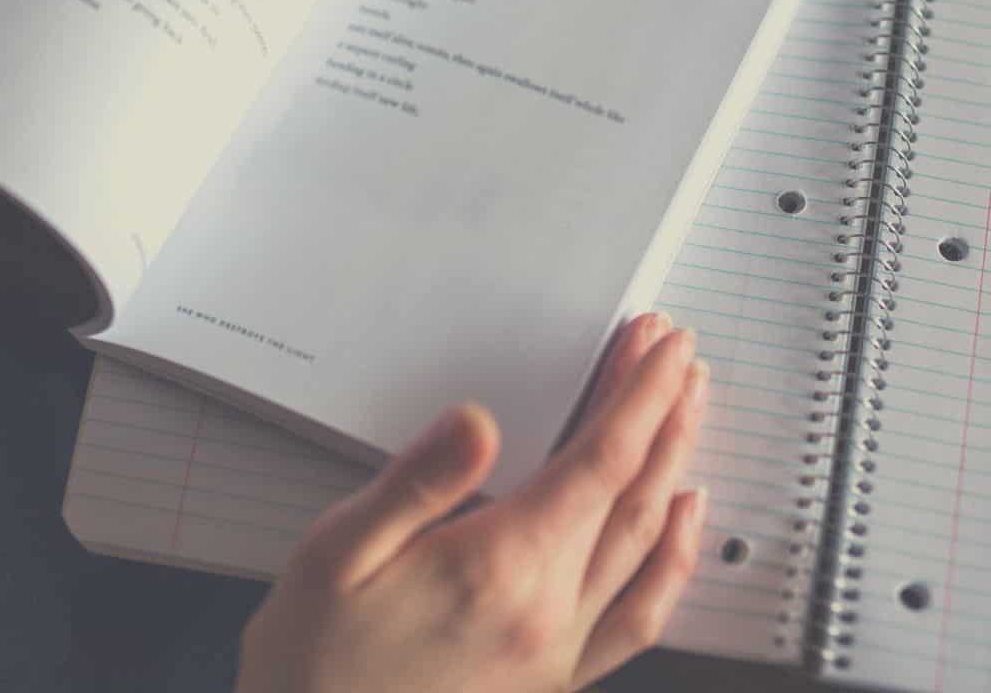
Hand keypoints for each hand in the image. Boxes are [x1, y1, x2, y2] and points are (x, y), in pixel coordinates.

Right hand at [237, 313, 707, 692]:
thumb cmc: (317, 656)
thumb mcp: (340, 552)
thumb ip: (417, 482)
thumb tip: (476, 420)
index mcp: (500, 568)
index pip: (599, 460)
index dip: (640, 395)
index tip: (662, 347)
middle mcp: (548, 611)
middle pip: (631, 489)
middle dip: (661, 410)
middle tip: (674, 353)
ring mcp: (560, 649)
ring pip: (646, 541)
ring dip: (674, 464)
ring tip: (688, 409)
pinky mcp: (557, 674)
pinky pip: (640, 613)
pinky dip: (674, 559)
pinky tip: (682, 520)